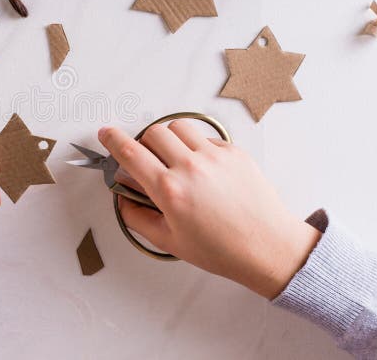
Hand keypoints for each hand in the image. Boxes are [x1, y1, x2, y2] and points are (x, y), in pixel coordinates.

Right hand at [98, 122, 320, 298]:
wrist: (269, 247)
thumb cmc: (222, 249)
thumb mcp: (169, 242)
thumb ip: (137, 218)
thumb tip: (122, 200)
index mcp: (170, 191)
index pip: (131, 153)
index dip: (113, 140)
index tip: (107, 134)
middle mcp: (191, 168)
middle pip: (153, 132)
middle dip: (144, 142)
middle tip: (148, 158)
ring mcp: (215, 157)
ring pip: (179, 127)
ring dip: (169, 138)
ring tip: (174, 158)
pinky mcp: (234, 152)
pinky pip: (205, 137)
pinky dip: (196, 146)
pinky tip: (202, 168)